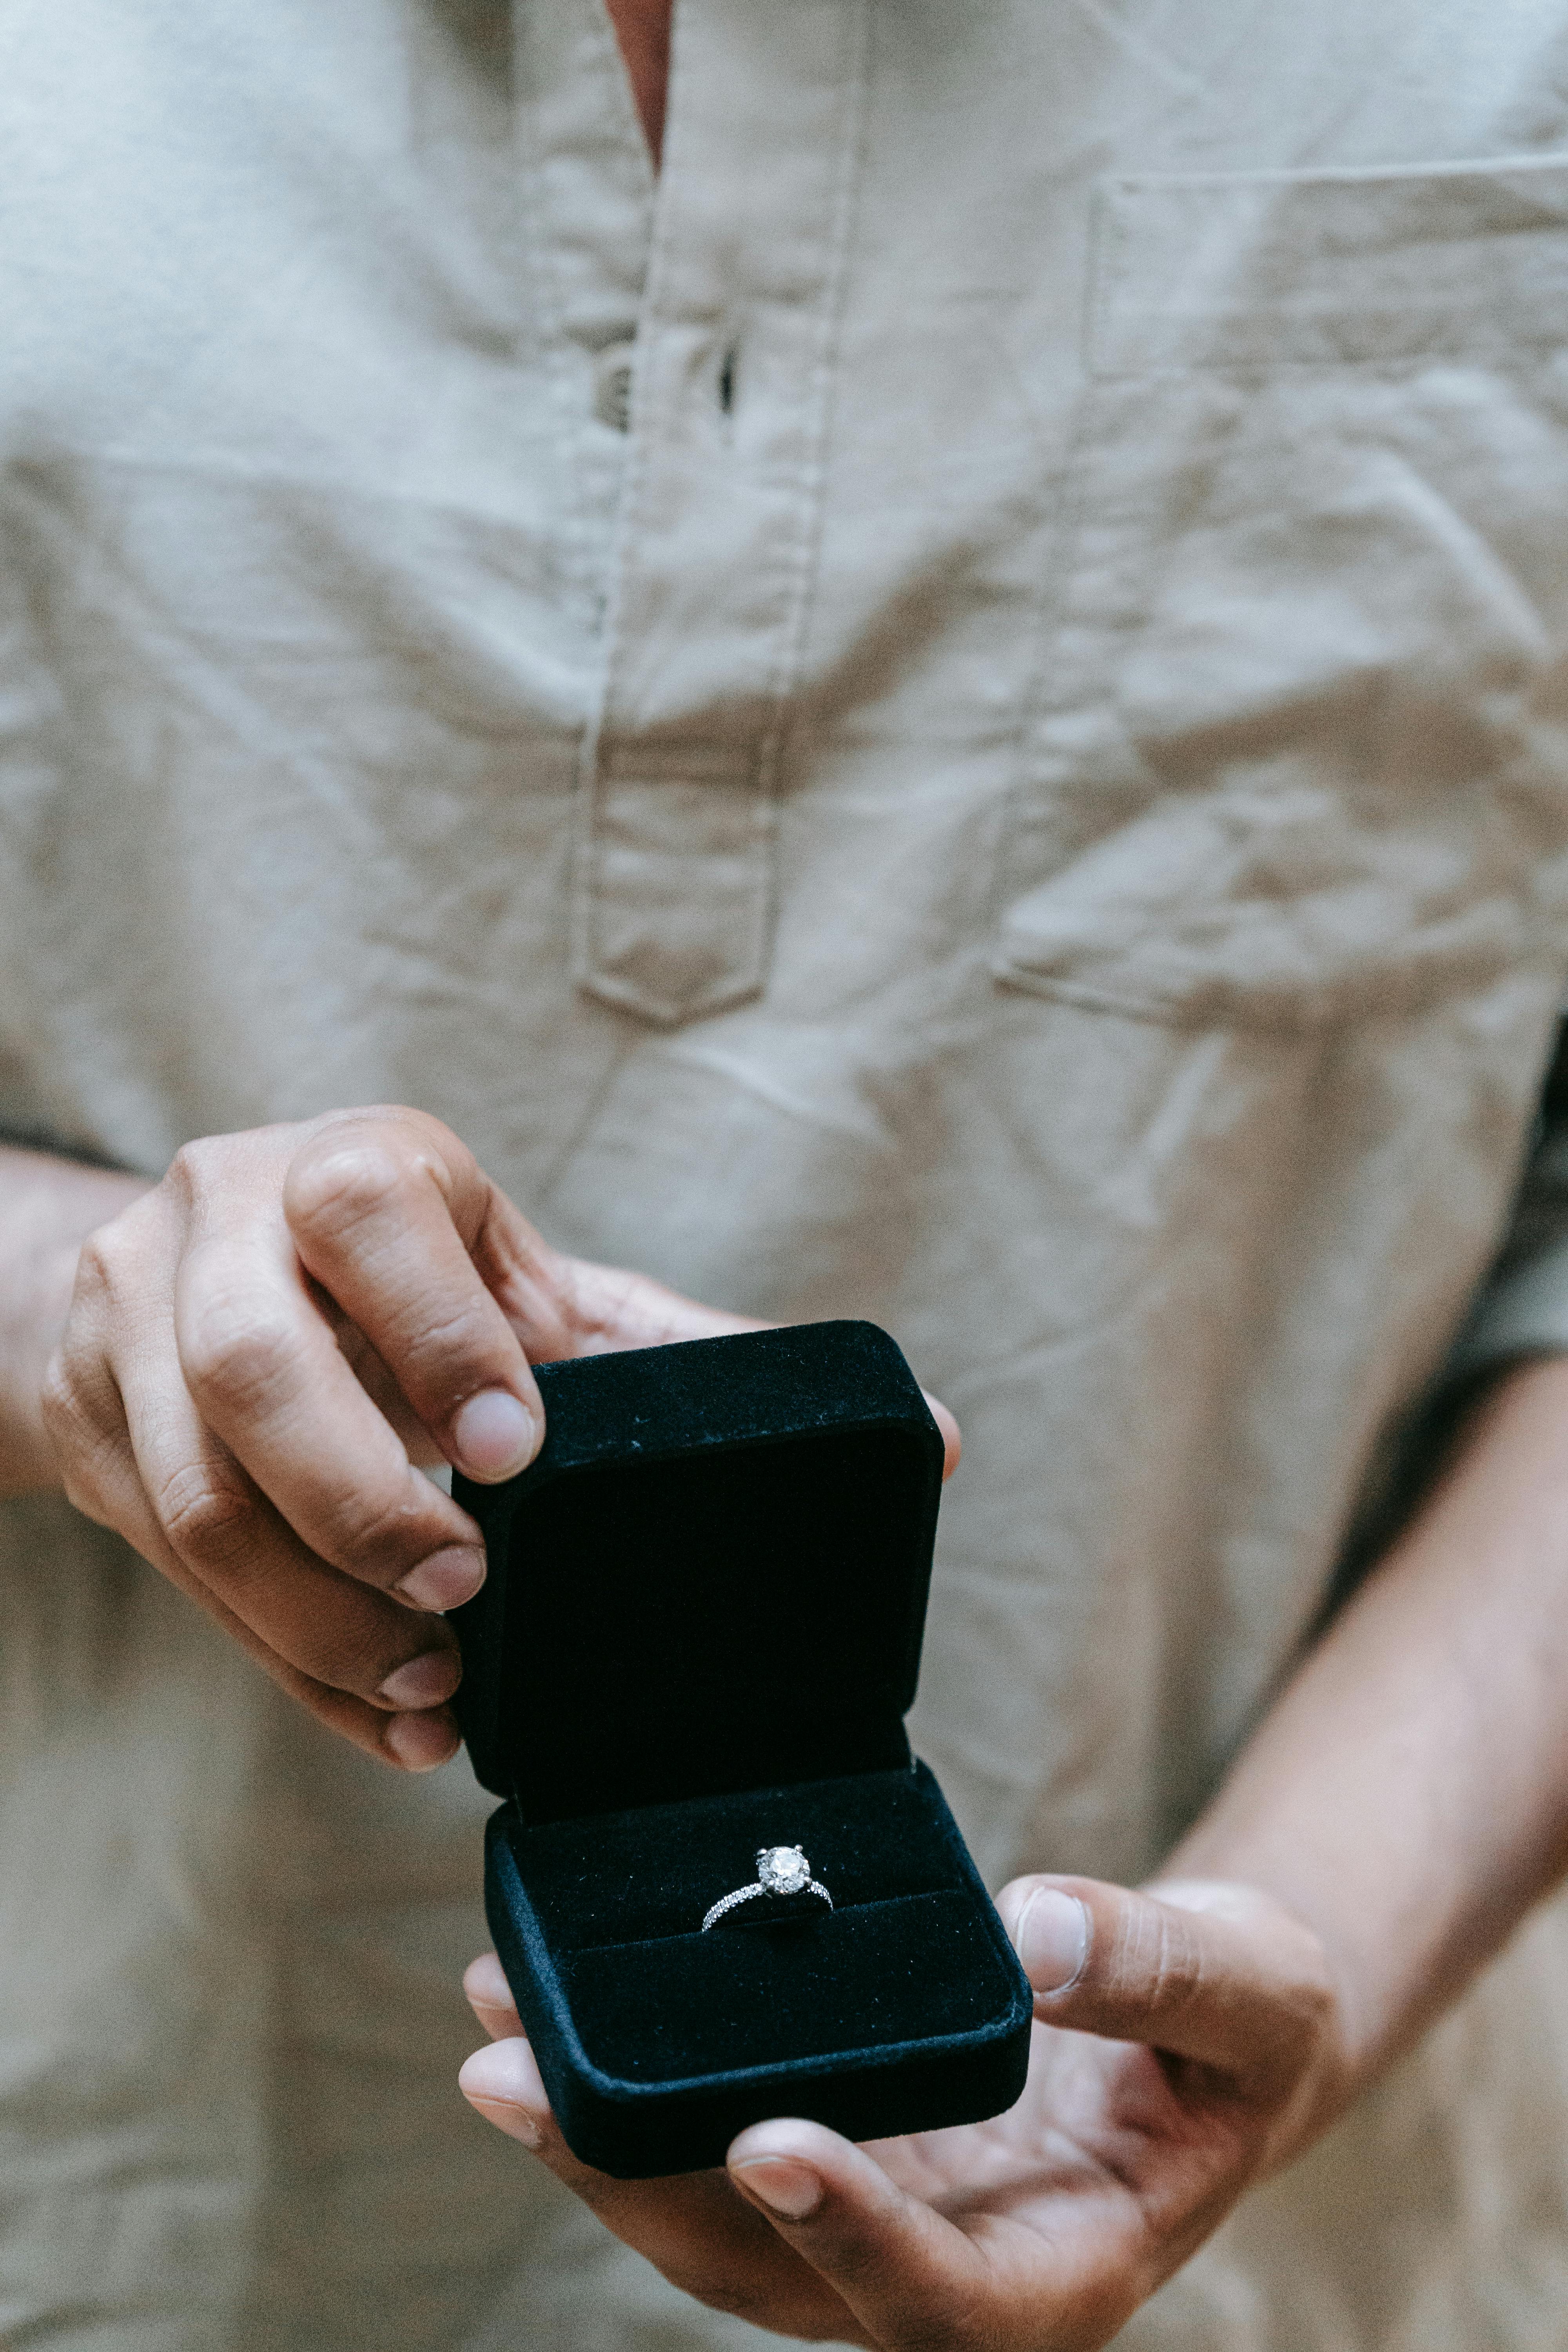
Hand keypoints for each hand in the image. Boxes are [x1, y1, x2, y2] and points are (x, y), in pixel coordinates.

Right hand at [38, 1106, 790, 1767]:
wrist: (201, 1270)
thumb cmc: (409, 1279)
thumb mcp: (530, 1284)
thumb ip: (681, 1354)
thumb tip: (933, 1435)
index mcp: (347, 1166)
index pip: (365, 1216)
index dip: (440, 1336)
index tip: (516, 1452)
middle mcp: (218, 1220)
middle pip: (253, 1365)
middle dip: (361, 1497)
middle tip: (463, 1591)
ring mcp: (132, 1325)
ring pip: (197, 1494)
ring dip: (316, 1615)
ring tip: (429, 1687)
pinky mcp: (95, 1428)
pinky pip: (173, 1572)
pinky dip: (284, 1660)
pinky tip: (380, 1712)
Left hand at [458, 1875, 1342, 2348]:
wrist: (1206, 2026)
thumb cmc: (1245, 2023)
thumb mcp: (1252, 1986)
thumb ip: (1159, 1967)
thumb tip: (1040, 1931)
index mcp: (1062, 2270)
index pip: (940, 2298)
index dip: (853, 2234)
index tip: (766, 2144)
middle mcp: (950, 2271)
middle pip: (774, 2271)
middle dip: (643, 2186)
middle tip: (517, 2080)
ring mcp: (884, 2216)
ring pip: (718, 2219)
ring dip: (602, 2139)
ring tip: (498, 2034)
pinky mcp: (848, 2147)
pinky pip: (722, 2137)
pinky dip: (636, 2086)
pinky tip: (552, 2012)